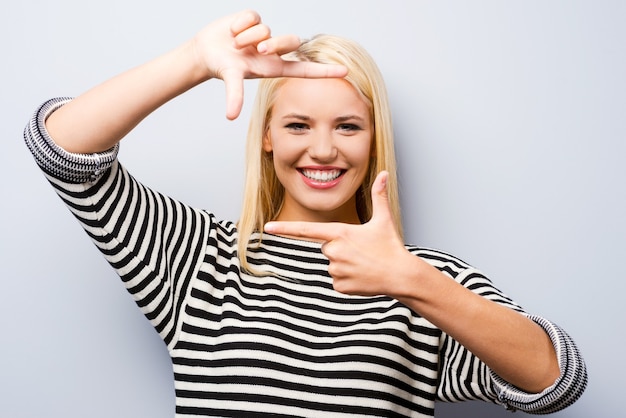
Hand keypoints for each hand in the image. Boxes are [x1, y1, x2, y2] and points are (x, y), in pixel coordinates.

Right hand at [193, 10, 347, 119]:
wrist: (205, 52)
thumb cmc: (222, 68)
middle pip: (291, 41)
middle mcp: (273, 50)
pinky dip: (240, 24)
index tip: (345, 71)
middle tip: (257, 49)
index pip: (305, 69)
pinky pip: (253, 16)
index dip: (324, 71)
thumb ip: (234, 96)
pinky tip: (232, 31)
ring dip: (247, 36)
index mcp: (274, 67)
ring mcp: (265, 34)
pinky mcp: (255, 20)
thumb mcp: (231, 80)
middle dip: (274, 44)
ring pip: (266, 29)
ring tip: (235, 44)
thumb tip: (230, 116)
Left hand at [264, 171, 414, 296]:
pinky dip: (348, 279)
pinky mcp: (340, 286)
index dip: (285, 228)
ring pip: (332, 264)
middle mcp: (334, 251)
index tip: (268, 227)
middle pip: (327, 247)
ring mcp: (336, 270)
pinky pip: (337, 280)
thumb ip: (379, 195)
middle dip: (341, 248)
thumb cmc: (391, 246)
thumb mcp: (384, 219)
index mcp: (340, 233)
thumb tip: (384, 173)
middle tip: (361, 250)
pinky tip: (363, 276)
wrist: (400, 275)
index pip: (306, 230)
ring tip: (364, 264)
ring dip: (345, 264)